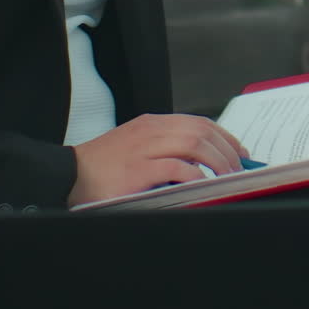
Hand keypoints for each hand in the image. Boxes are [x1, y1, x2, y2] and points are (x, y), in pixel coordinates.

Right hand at [67, 112, 247, 206]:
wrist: (68, 176)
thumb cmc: (102, 168)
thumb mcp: (136, 149)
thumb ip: (164, 150)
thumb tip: (200, 165)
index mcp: (152, 124)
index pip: (198, 122)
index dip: (225, 137)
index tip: (240, 153)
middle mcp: (151, 131)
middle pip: (202, 131)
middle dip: (227, 151)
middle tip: (238, 170)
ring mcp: (144, 149)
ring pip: (195, 144)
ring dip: (218, 162)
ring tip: (227, 179)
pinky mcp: (139, 170)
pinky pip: (178, 168)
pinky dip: (197, 176)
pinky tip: (204, 186)